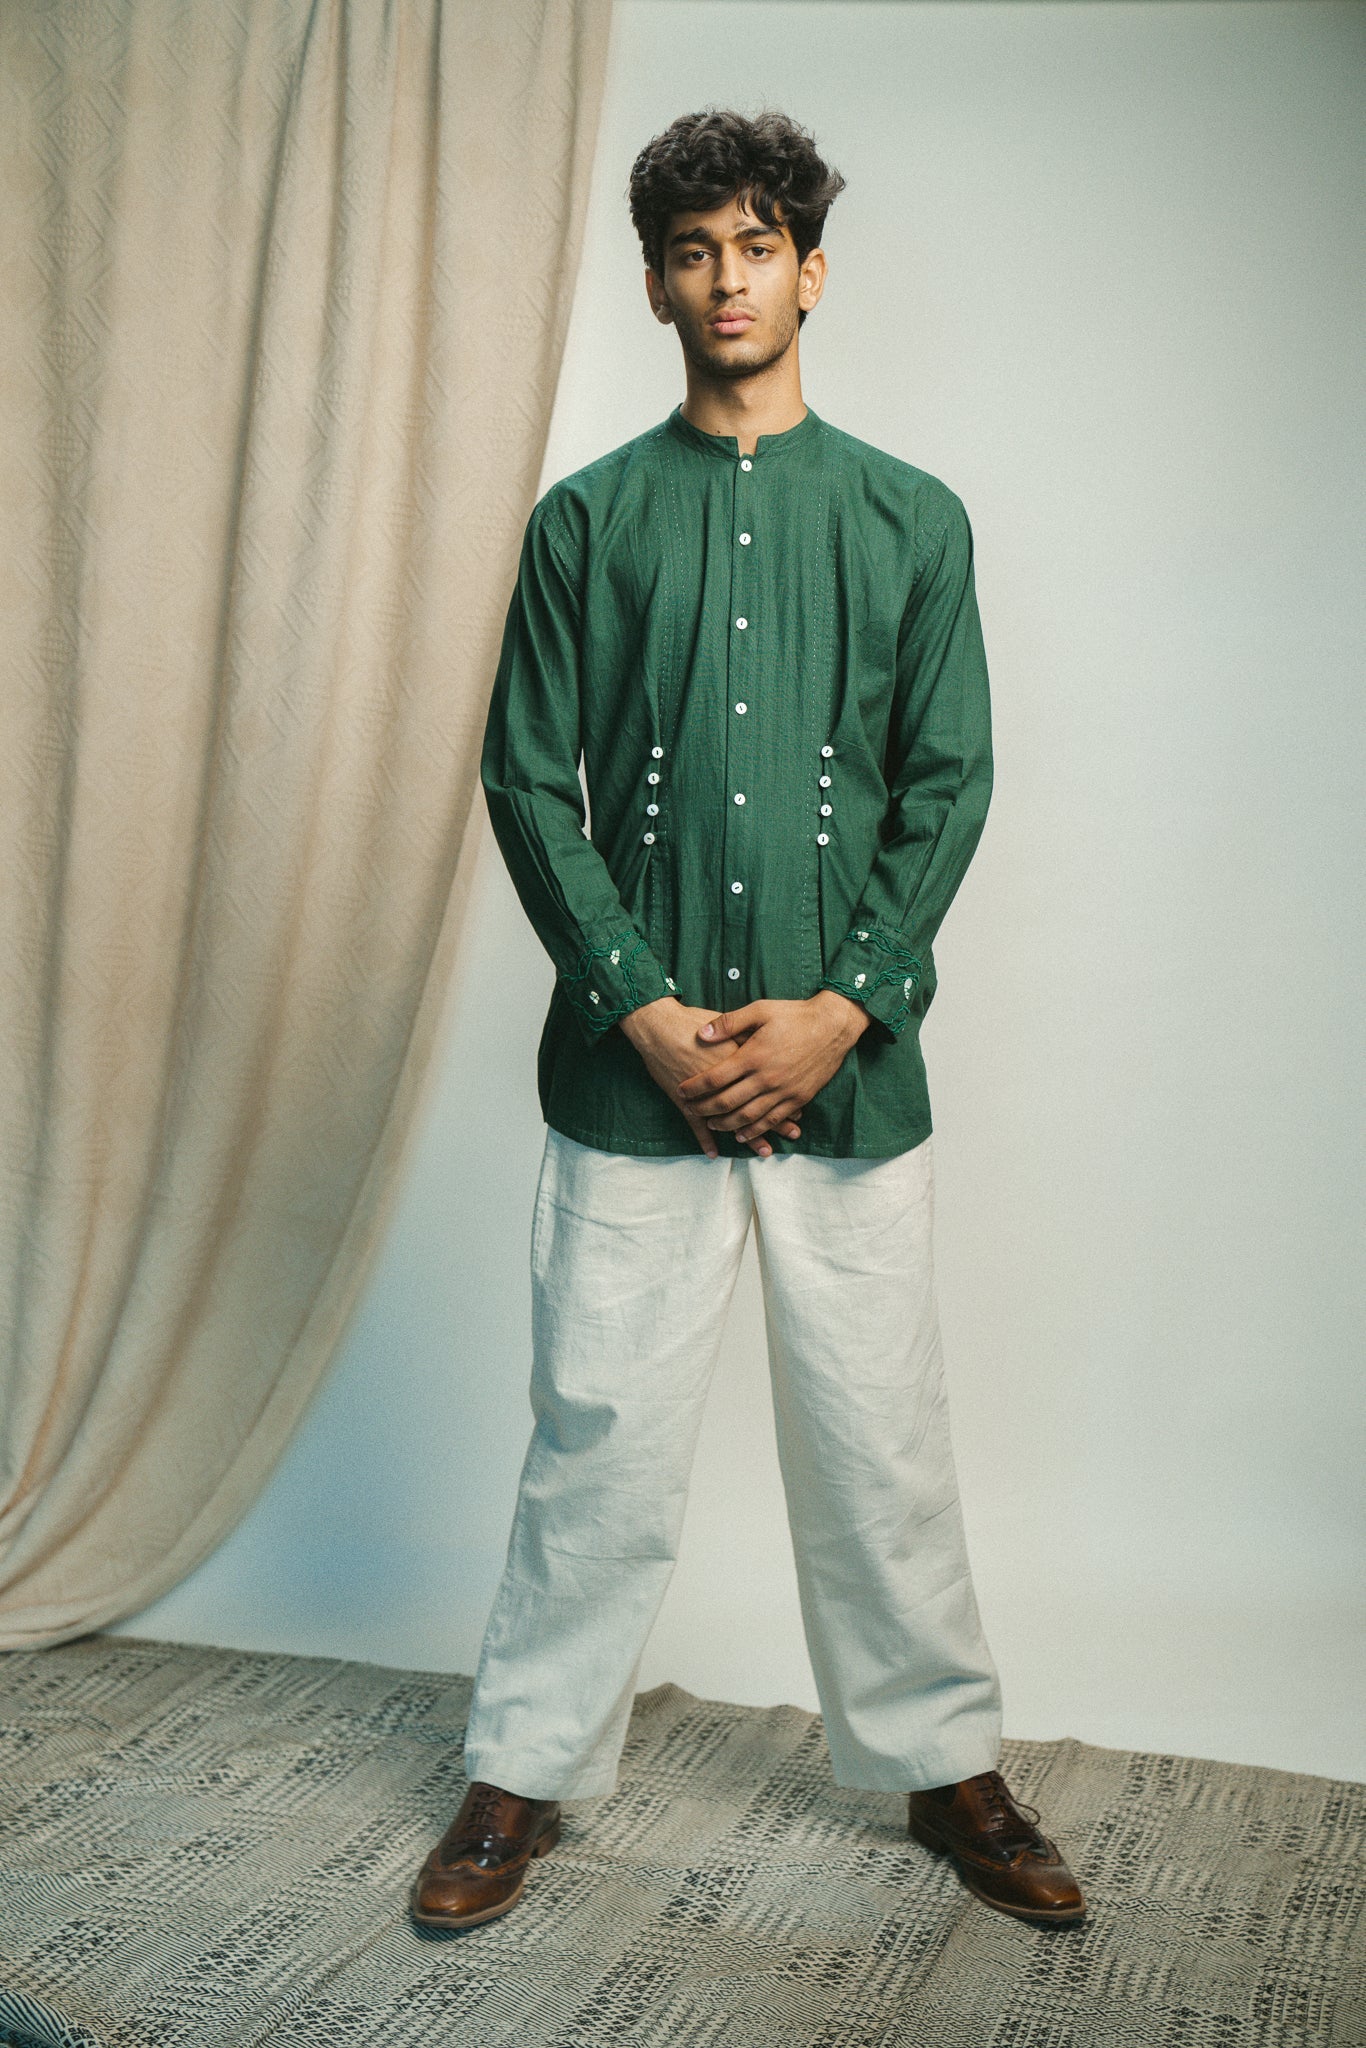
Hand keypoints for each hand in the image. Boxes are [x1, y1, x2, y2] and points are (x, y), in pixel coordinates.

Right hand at [619, 997, 803, 1158]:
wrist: (658, 1027)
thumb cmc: (690, 1021)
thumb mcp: (726, 1020)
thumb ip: (744, 1033)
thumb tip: (765, 1041)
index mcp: (738, 1062)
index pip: (767, 1085)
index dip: (783, 1098)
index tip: (799, 1111)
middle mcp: (726, 1083)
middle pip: (756, 1106)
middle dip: (776, 1122)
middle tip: (793, 1134)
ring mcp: (705, 1096)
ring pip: (732, 1121)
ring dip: (750, 1137)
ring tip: (766, 1150)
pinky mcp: (686, 1102)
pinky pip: (696, 1126)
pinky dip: (704, 1140)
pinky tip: (713, 1153)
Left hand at [676, 991, 869, 1147]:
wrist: (833, 1025)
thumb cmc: (795, 1015)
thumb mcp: (760, 1009)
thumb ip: (728, 1023)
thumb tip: (701, 1034)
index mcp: (753, 1055)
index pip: (715, 1078)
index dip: (695, 1087)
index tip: (682, 1090)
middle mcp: (766, 1078)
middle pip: (727, 1102)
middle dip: (704, 1109)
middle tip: (691, 1110)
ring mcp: (783, 1091)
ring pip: (747, 1117)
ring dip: (726, 1124)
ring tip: (711, 1124)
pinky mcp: (798, 1099)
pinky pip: (772, 1120)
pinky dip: (755, 1130)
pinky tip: (742, 1135)